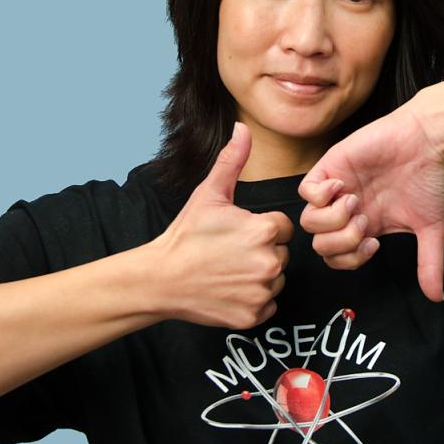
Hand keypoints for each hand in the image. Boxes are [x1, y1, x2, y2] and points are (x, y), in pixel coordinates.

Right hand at [152, 123, 293, 328]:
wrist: (160, 279)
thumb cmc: (185, 236)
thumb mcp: (209, 194)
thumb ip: (232, 160)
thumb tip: (242, 128)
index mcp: (265, 230)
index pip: (282, 227)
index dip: (260, 228)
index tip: (237, 234)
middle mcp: (269, 262)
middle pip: (280, 253)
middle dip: (260, 252)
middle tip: (230, 253)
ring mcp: (262, 292)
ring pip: (275, 280)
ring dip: (258, 276)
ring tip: (228, 270)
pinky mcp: (253, 316)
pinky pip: (267, 305)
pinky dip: (252, 300)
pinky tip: (230, 290)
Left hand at [298, 102, 443, 301]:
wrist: (425, 142)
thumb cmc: (428, 181)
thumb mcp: (431, 229)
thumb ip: (430, 263)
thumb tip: (437, 298)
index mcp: (364, 228)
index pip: (336, 259)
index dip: (350, 260)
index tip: (374, 243)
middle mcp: (345, 212)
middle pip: (319, 245)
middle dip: (341, 240)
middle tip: (364, 221)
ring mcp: (334, 191)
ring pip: (307, 222)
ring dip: (332, 218)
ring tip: (355, 201)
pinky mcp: (329, 167)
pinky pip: (305, 191)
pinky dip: (320, 194)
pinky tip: (342, 186)